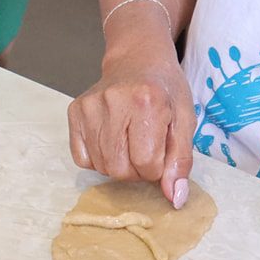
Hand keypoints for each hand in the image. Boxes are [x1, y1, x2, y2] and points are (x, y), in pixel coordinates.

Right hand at [66, 46, 194, 205]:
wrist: (138, 60)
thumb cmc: (165, 91)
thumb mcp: (184, 122)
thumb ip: (180, 161)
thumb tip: (175, 199)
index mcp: (146, 102)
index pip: (147, 164)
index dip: (157, 168)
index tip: (161, 150)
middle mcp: (113, 102)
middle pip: (120, 170)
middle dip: (137, 170)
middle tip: (145, 150)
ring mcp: (89, 106)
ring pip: (101, 167)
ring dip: (118, 165)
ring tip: (129, 143)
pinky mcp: (74, 111)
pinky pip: (82, 159)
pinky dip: (98, 159)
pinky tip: (111, 141)